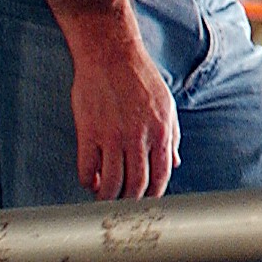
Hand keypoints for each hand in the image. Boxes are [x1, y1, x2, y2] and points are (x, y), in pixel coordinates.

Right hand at [68, 23, 178, 200]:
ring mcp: (112, 135)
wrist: (111, 53)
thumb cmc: (140, 77)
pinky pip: (86, 168)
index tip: (147, 204)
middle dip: (130, 203)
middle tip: (124, 208)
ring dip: (107, 197)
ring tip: (104, 198)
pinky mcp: (89, 131)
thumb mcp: (166, 104)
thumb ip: (172, 135)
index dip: (153, 196)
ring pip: (110, 182)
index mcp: (161, 130)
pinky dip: (87, 181)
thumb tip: (175, 163)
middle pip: (136, 185)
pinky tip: (90, 180)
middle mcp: (138, 136)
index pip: (160, 176)